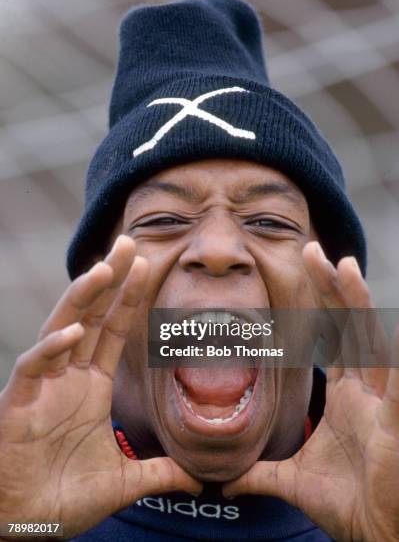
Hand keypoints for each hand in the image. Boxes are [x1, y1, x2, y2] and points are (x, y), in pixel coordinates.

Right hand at [0, 236, 200, 538]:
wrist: (25, 526)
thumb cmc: (66, 499)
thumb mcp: (124, 482)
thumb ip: (161, 473)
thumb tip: (201, 478)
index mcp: (90, 386)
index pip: (113, 330)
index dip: (129, 298)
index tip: (147, 264)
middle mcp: (67, 377)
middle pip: (90, 315)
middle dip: (108, 279)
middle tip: (128, 242)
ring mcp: (42, 387)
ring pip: (61, 328)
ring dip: (81, 299)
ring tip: (103, 269)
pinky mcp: (18, 404)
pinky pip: (33, 367)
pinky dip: (51, 349)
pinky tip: (73, 334)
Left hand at [223, 241, 398, 541]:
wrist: (376, 536)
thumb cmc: (347, 504)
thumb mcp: (293, 482)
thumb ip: (260, 474)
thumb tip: (225, 481)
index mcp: (349, 397)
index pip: (336, 338)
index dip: (324, 303)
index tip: (308, 269)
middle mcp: (368, 392)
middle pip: (351, 328)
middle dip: (334, 289)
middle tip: (314, 251)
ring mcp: (384, 404)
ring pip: (372, 342)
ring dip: (358, 305)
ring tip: (344, 266)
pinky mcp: (396, 425)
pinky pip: (397, 384)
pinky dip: (392, 358)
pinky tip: (385, 330)